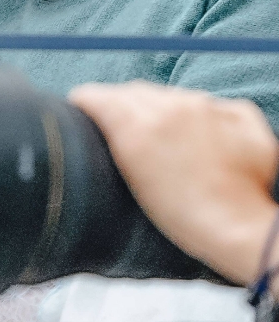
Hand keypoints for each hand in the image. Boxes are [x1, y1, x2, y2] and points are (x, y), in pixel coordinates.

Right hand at [70, 81, 278, 284]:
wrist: (239, 230)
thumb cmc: (181, 216)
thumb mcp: (130, 178)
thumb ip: (115, 137)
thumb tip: (103, 117)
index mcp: (135, 122)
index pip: (96, 95)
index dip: (85, 106)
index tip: (81, 114)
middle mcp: (170, 106)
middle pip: (133, 91)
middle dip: (124, 106)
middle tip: (124, 131)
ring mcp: (208, 108)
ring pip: (172, 96)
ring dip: (164, 111)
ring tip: (168, 143)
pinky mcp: (239, 116)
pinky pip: (212, 105)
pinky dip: (205, 118)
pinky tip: (204, 141)